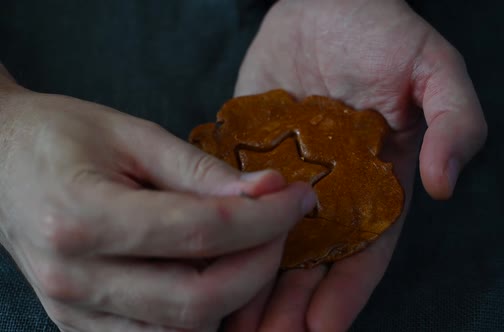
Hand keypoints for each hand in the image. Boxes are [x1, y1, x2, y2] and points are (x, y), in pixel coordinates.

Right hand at [0, 83, 316, 330]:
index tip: (297, 198)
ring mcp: (75, 312)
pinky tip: (216, 275)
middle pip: (198, 298)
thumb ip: (201, 170)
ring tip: (252, 249)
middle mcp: (74, 278)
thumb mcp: (133, 136)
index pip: (200, 233)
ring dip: (236, 295)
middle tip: (281, 225)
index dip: (264, 219)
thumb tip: (268, 190)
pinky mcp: (81, 327)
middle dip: (261, 264)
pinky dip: (202, 313)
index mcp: (82, 217)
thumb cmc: (61, 137)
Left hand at [225, 0, 486, 330]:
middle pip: (311, 260)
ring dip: (250, 283)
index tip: (321, 329)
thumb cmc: (384, 31)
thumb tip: (444, 186)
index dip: (344, 291)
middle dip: (291, 303)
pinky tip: (202, 264)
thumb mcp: (435, 70)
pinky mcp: (246, 153)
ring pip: (267, 242)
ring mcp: (286, 175)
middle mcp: (330, 189)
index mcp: (376, 183)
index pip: (363, 251)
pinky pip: (232, 200)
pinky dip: (220, 234)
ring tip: (231, 324)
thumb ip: (456, 123)